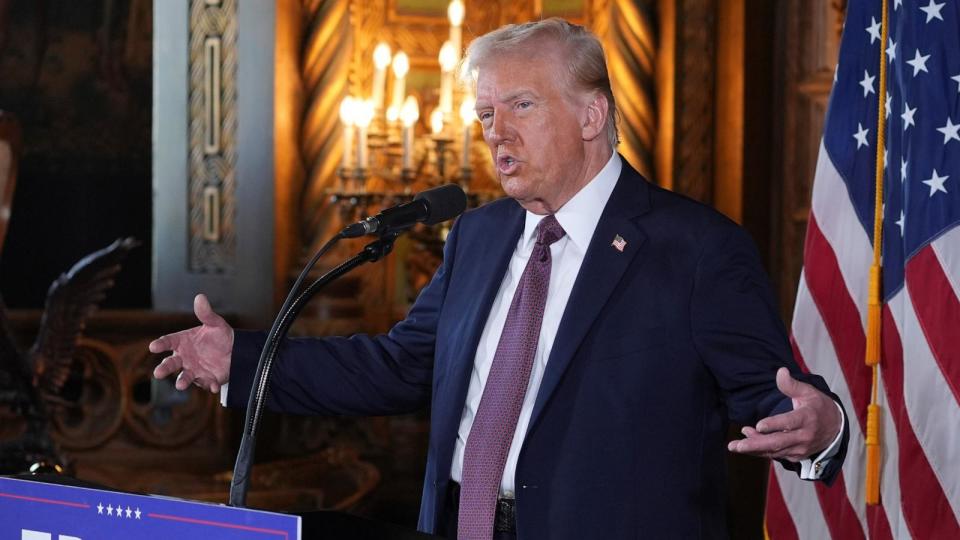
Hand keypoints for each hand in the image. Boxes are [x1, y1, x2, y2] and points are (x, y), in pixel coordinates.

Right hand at [150, 294, 233, 392]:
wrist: (235, 350)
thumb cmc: (219, 336)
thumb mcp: (215, 323)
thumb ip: (206, 313)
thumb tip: (200, 297)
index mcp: (182, 341)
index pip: (168, 341)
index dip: (160, 344)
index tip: (153, 346)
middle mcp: (184, 357)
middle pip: (171, 363)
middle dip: (164, 368)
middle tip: (158, 373)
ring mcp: (194, 369)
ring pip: (185, 377)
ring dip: (182, 381)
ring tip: (180, 385)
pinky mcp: (207, 379)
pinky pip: (207, 383)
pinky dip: (209, 385)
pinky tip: (213, 386)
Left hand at [727, 367, 841, 461]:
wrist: (835, 428)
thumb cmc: (817, 406)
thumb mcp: (808, 392)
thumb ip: (791, 384)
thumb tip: (780, 371)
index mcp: (807, 418)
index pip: (790, 422)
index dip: (774, 425)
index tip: (759, 425)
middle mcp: (804, 436)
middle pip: (778, 442)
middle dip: (756, 444)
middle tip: (737, 445)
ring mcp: (800, 448)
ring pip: (775, 451)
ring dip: (754, 449)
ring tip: (735, 445)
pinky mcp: (796, 456)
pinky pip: (776, 455)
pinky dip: (761, 451)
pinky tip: (748, 443)